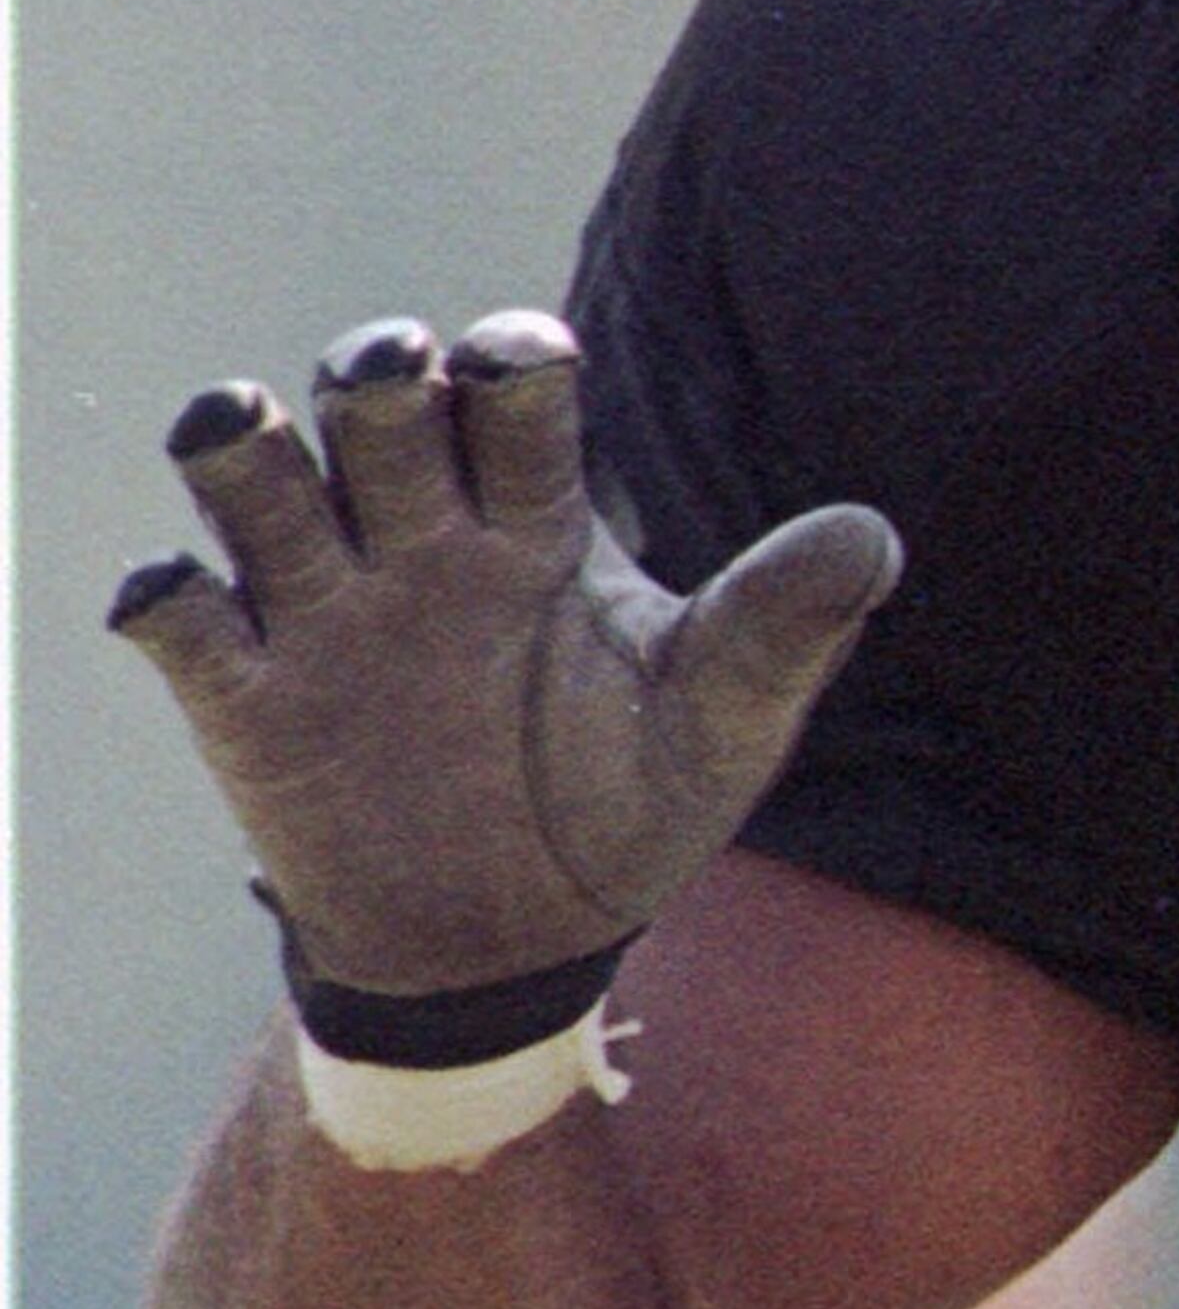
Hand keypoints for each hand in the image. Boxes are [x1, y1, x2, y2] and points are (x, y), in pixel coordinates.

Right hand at [111, 311, 901, 998]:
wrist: (521, 948)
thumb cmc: (630, 800)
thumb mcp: (722, 722)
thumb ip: (783, 627)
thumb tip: (875, 538)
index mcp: (539, 521)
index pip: (514, 400)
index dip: (508, 361)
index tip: (523, 361)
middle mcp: (425, 542)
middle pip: (379, 409)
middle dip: (374, 373)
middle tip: (391, 378)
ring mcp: (330, 613)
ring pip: (258, 481)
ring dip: (242, 443)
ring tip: (242, 425)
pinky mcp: (251, 700)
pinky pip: (186, 619)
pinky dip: (172, 595)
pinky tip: (185, 599)